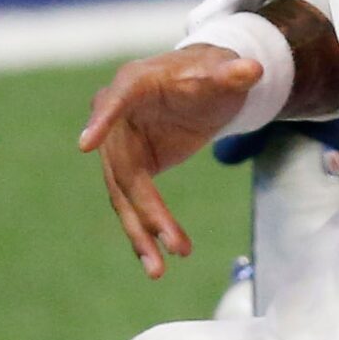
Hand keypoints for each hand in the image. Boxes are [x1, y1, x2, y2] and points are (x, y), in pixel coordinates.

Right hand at [77, 45, 263, 276]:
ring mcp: (119, 145)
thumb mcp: (226, 70)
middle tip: (169, 244)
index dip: (101, 121)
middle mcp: (116, 116)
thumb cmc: (211, 72)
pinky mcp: (132, 167)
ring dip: (141, 232)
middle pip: (124, 167)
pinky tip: (159, 259)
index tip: (85, 145)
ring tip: (159, 270)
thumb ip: (234, 73)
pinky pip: (133, 203)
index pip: (115, 101)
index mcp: (134, 83)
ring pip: (124, 195)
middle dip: (145, 209)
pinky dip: (145, 230)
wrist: (206, 86)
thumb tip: (253, 69)